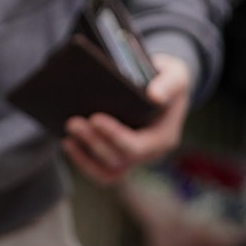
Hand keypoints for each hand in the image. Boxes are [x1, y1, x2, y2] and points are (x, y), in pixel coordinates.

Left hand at [63, 52, 191, 185]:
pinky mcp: (117, 158)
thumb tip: (155, 96)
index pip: (137, 146)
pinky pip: (98, 170)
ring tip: (69, 133)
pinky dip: (82, 160)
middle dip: (93, 141)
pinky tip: (68, 143)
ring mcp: (132, 159)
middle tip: (73, 122)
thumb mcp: (176, 74)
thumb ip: (169, 83)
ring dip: (84, 155)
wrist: (162, 89)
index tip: (95, 118)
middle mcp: (149, 154)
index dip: (114, 135)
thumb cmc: (168, 81)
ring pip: (106, 170)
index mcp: (164, 138)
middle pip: (117, 159)